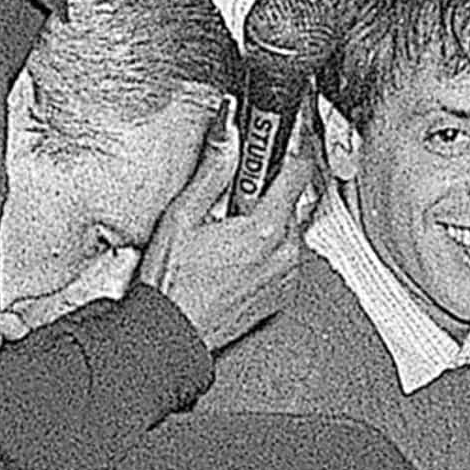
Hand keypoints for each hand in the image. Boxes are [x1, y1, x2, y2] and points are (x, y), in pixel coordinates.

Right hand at [139, 109, 314, 351]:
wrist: (172, 333)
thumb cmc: (172, 286)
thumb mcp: (182, 217)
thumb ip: (213, 171)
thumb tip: (228, 135)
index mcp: (263, 230)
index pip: (297, 170)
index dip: (285, 150)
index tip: (274, 140)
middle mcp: (283, 254)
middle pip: (294, 201)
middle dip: (268, 191)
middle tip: (235, 195)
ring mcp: (285, 277)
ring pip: (290, 231)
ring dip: (268, 222)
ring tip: (230, 231)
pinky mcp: (281, 296)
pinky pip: (285, 260)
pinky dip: (268, 251)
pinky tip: (237, 256)